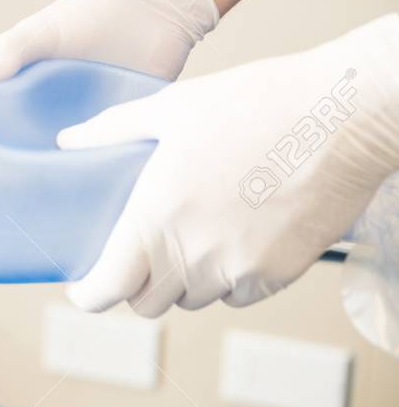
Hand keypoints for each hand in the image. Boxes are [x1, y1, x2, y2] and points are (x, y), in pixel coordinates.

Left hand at [58, 15, 398, 315]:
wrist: (339, 117)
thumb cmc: (254, 103)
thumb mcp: (170, 107)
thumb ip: (111, 130)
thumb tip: (67, 140)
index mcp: (154, 217)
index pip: (107, 288)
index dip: (89, 295)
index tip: (85, 288)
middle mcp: (192, 254)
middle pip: (147, 303)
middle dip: (138, 284)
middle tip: (141, 253)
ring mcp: (238, 268)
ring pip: (194, 299)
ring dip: (185, 279)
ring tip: (195, 233)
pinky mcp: (279, 274)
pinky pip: (239, 294)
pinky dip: (230, 278)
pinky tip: (236, 236)